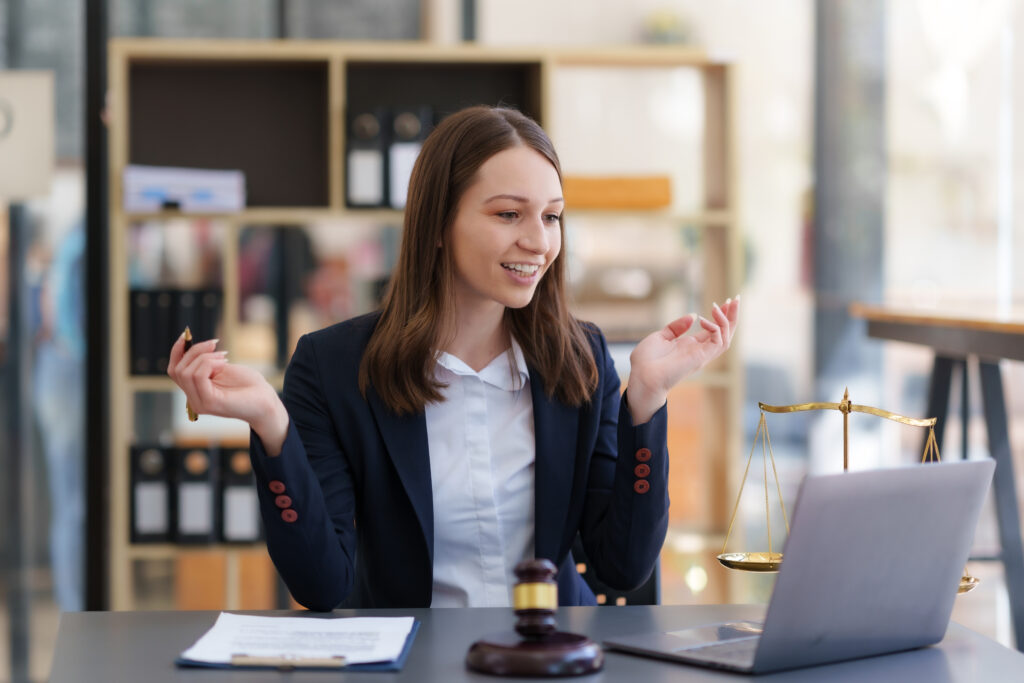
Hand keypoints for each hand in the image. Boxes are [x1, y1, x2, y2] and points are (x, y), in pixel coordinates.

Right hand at [167, 332, 289, 454]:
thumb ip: (205, 361)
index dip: (177, 351)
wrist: (266, 401)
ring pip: (186, 372)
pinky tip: (223, 363)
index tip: (186, 334)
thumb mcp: (222, 367)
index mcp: (195, 390)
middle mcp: (194, 399)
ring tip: (223, 357)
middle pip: (178, 369)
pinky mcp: (209, 402)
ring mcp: (200, 403)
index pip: (174, 370)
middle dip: (195, 351)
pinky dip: (208, 364)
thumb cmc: (248, 385)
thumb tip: (189, 345)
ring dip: (205, 357)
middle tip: (215, 345)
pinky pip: (197, 376)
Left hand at [626, 297, 739, 423]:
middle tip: (735, 298)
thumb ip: (676, 327)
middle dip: (732, 316)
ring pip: (726, 338)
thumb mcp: (660, 337)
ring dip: (727, 320)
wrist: (641, 376)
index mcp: (690, 346)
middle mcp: (699, 351)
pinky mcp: (700, 358)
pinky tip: (703, 319)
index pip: (713, 330)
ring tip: (723, 305)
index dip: (720, 316)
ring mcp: (701, 355)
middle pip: (725, 333)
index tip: (726, 301)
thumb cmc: (646, 361)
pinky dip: (715, 328)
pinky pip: (717, 342)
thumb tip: (692, 315)